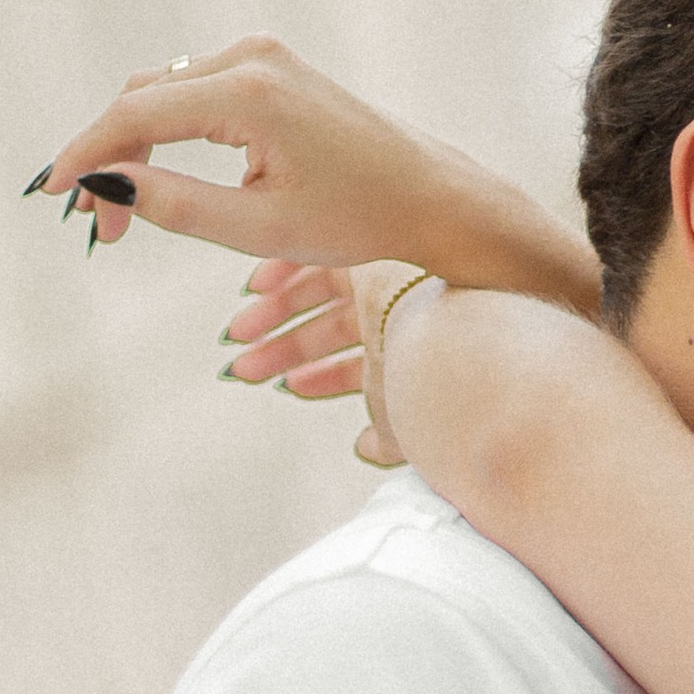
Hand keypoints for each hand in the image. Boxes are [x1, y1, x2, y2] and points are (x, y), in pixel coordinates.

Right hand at [30, 39, 601, 312]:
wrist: (430, 197)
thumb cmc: (358, 219)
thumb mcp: (260, 228)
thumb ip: (176, 206)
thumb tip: (104, 188)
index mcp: (249, 92)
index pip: (136, 115)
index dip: (86, 157)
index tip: (53, 198)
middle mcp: (252, 58)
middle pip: (143, 99)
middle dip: (109, 159)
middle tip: (97, 228)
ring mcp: (262, 57)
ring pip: (164, 94)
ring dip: (134, 146)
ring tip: (121, 214)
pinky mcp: (271, 68)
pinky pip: (194, 93)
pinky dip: (166, 132)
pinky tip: (153, 180)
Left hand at [215, 259, 417, 464]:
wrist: (456, 351)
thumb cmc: (436, 395)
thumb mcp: (404, 425)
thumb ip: (384, 438)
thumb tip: (365, 448)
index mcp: (417, 354)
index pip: (364, 363)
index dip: (327, 377)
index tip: (293, 387)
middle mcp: (405, 311)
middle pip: (336, 326)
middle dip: (288, 349)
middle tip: (247, 368)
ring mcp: (388, 277)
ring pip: (323, 289)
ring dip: (275, 314)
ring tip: (237, 337)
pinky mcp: (365, 246)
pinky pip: (319, 247)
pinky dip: (283, 265)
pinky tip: (255, 287)